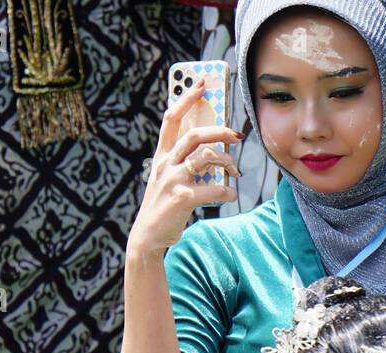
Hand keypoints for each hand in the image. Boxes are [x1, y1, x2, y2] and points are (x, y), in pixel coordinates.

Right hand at [126, 81, 240, 258]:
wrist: (148, 237)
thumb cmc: (163, 205)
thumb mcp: (167, 179)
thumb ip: (183, 162)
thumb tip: (213, 150)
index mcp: (161, 156)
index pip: (171, 118)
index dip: (187, 98)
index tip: (202, 82)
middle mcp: (166, 164)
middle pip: (196, 135)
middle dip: (220, 131)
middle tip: (237, 135)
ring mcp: (173, 180)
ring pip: (207, 158)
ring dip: (227, 162)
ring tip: (235, 171)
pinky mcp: (183, 198)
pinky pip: (215, 189)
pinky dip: (228, 191)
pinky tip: (231, 194)